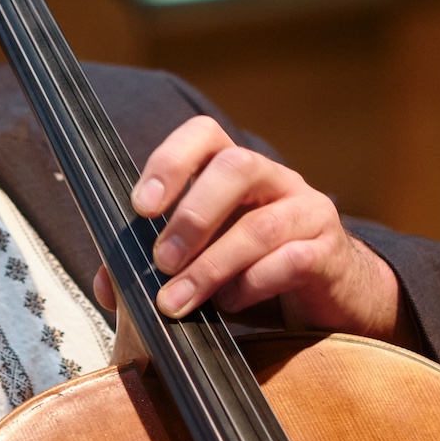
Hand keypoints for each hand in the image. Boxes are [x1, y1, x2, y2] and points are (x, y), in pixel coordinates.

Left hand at [90, 116, 409, 341]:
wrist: (331, 303)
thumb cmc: (256, 275)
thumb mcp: (201, 266)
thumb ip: (155, 267)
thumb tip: (109, 285)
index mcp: (235, 173)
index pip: (205, 135)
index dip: (170, 161)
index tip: (141, 207)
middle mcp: (275, 181)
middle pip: (237, 166)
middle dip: (192, 215)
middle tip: (160, 261)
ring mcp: (308, 212)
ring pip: (261, 224)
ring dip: (210, 266)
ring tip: (177, 302)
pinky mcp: (330, 253)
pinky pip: (292, 260)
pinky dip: (252, 285)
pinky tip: (230, 304)